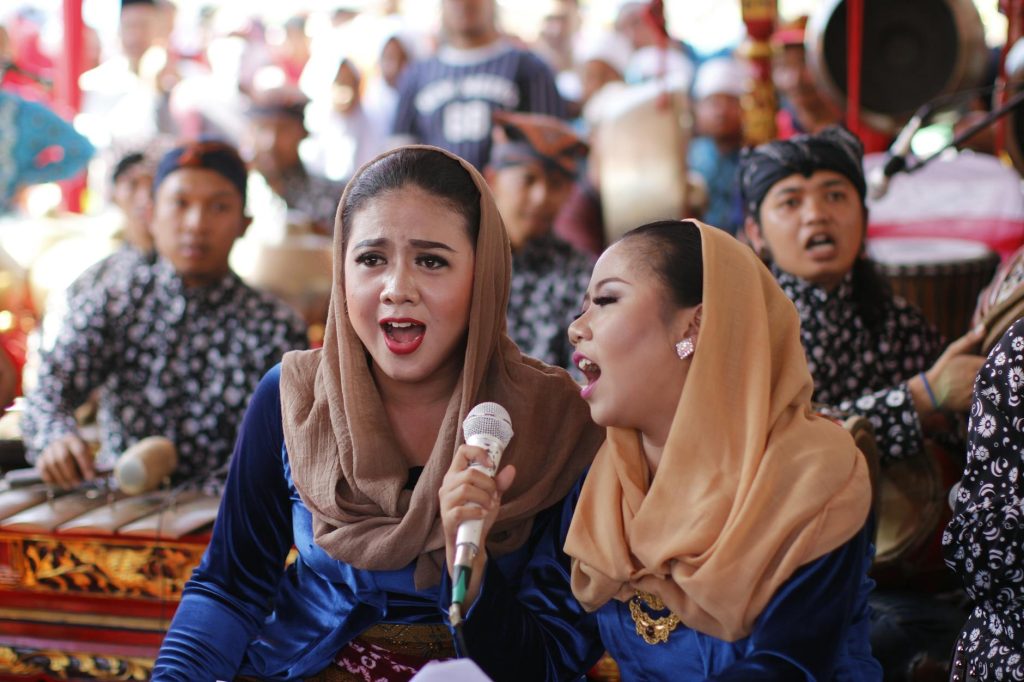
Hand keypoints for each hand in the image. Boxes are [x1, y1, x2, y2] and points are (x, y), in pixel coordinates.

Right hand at [36, 433, 93, 488]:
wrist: (62, 449)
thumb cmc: (79, 456)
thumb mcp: (88, 456)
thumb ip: (92, 465)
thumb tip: (99, 476)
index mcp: (74, 440)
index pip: (80, 451)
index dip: (85, 465)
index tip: (90, 478)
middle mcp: (59, 443)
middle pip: (64, 458)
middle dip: (71, 473)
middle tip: (77, 484)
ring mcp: (48, 450)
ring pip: (52, 464)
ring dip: (62, 478)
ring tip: (69, 486)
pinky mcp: (40, 459)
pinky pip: (43, 469)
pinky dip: (51, 478)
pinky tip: (58, 484)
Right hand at [438, 444, 515, 606]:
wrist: (471, 542)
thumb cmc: (478, 515)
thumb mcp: (492, 497)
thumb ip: (500, 484)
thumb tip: (511, 469)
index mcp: (456, 475)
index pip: (462, 451)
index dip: (478, 453)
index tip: (491, 464)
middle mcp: (447, 485)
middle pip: (469, 473)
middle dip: (488, 484)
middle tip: (494, 495)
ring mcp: (445, 502)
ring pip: (465, 489)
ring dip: (484, 497)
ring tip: (489, 506)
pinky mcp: (447, 518)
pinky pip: (460, 510)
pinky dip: (476, 511)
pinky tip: (482, 515)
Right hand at [911, 325, 986, 414]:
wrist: (929, 392)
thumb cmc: (941, 369)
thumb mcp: (952, 351)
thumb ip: (969, 339)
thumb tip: (984, 327)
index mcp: (973, 363)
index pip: (992, 362)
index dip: (990, 363)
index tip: (982, 365)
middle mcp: (975, 377)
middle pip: (992, 375)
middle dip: (987, 374)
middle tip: (974, 376)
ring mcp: (973, 391)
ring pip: (989, 387)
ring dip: (985, 385)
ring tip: (971, 384)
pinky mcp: (971, 403)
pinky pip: (983, 399)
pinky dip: (980, 396)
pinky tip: (971, 393)